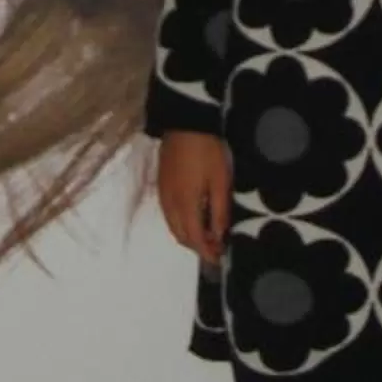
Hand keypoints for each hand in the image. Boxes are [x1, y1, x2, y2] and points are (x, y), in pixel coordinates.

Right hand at [155, 130, 233, 264]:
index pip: (194, 239)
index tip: (219, 258)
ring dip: (189, 235)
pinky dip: (181, 223)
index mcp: (184, 205)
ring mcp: (163, 195)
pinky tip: (195, 217)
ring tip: (208, 233)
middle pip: (180, 236)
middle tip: (217, 246)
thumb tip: (219, 236)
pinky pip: (169, 214)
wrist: (185, 123)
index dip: (207, 252)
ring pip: (173, 226)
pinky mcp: (161, 185)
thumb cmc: (207, 152)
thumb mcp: (220, 181)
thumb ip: (219, 211)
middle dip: (198, 246)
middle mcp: (169, 204)